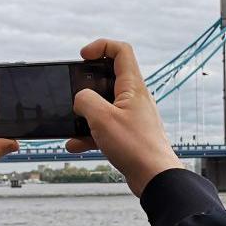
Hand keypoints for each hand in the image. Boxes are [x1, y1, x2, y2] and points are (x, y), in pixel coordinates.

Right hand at [66, 39, 182, 195]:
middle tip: (73, 93)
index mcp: (133, 87)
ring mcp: (133, 117)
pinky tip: (75, 145)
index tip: (83, 56)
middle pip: (109, 78)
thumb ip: (85, 100)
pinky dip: (90, 134)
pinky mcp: (129, 135)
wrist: (155, 178)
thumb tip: (80, 99)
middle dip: (87, 85)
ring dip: (85, 114)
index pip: (121, 51)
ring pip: (104, 106)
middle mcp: (135, 98)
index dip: (101, 46)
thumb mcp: (101, 118)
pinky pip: (106, 128)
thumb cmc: (135, 147)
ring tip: (71, 124)